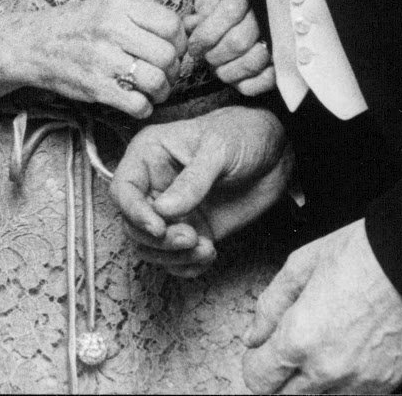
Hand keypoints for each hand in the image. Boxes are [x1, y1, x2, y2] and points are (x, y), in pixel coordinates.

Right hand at [0, 0, 185, 118]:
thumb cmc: (79, 26)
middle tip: (164, 74)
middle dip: (173, 70)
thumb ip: (146, 16)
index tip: (172, 51)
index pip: (172, 25)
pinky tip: (137, 101)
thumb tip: (188, 32)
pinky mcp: (94, 86)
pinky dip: (144, 108)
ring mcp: (102, 58)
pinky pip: (138, 104)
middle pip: (168, 56)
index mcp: (119, 4)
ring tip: (152, 90)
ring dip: (161, 92)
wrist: (34, 44)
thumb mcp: (110, 6)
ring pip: (157, 81)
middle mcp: (111, 27)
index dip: (180, 43)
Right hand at [110, 104, 290, 275]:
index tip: (158, 227)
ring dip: (173, 256)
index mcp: (149, 156)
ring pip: (150, 247)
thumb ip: (192, 181)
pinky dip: (187, 266)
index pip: (123, 189)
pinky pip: (175, 258)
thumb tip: (163, 210)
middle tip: (191, 238)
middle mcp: (154, 185)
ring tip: (204, 248)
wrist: (278, 151)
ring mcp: (173, 211)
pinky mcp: (193, 230)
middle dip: (158, 240)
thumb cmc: (242, 135)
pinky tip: (209, 254)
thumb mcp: (218, 149)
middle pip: (132, 224)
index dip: (133, 212)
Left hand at [186, 0, 275, 96]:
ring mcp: (280, 37)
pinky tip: (235, 78)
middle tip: (206, 58)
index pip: (228, 13)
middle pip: (237, 42)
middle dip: (214, 56)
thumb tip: (191, 25)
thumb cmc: (231, 3)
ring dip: (227, 72)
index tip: (194, 47)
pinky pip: (266, 80)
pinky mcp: (287, 60)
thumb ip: (201, 10)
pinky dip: (245, 84)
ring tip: (218, 68)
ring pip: (251, 62)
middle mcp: (267, 12)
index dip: (206, 35)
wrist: (262, 8)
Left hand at [242, 219, 401, 392]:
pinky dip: (338, 388)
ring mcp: (359, 383)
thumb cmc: (360, 255)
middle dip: (277, 378)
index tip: (260, 350)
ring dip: (308, 386)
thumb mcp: (300, 266)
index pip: (258, 379)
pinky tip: (342, 358)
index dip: (254, 362)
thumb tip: (253, 337)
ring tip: (316, 353)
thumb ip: (270, 306)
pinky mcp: (385, 385)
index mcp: (299, 339)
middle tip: (284, 353)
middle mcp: (327, 370)